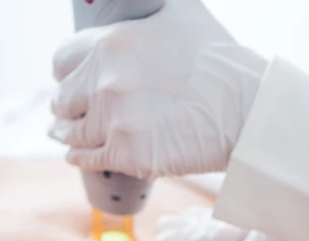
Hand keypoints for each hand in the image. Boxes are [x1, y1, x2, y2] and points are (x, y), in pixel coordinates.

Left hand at [49, 0, 267, 178]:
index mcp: (111, 43)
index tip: (69, 79)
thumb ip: (149, 6)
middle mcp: (105, 81)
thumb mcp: (182, 13)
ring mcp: (113, 121)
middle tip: (70, 110)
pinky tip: (77, 155)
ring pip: (69, 131)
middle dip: (66, 104)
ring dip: (66, 132)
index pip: (62, 59)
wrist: (246, 109)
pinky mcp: (126, 154)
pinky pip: (86, 158)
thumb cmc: (220, 61)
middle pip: (62, 98)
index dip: (65, 71)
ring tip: (65, 133)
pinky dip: (79, 157)